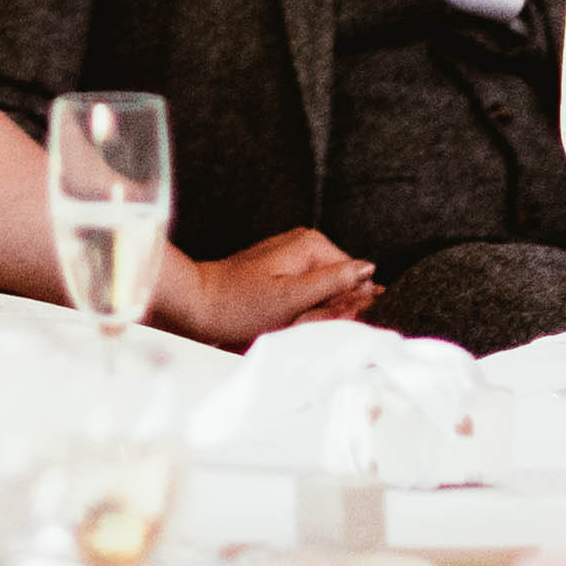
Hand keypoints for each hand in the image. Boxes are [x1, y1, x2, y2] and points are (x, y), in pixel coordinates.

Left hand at [156, 226, 374, 348]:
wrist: (198, 304)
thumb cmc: (238, 304)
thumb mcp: (291, 297)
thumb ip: (332, 282)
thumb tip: (368, 269)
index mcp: (313, 244)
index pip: (356, 277)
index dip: (347, 305)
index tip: (323, 319)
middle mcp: (306, 244)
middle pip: (341, 284)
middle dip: (330, 309)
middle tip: (300, 322)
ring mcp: (294, 256)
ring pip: (325, 292)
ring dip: (316, 312)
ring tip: (289, 321)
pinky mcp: (283, 272)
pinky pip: (308, 293)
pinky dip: (302, 309)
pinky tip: (285, 319)